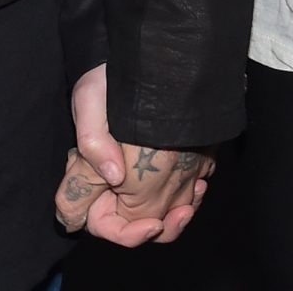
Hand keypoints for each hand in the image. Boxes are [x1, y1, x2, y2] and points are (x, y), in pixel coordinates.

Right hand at [54, 64, 213, 246]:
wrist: (136, 59)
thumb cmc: (105, 78)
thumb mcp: (90, 99)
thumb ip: (93, 139)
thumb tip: (115, 176)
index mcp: (92, 177)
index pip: (100, 223)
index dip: (125, 233)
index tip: (152, 223)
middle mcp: (115, 183)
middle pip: (135, 226)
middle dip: (162, 227)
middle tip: (183, 211)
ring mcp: (140, 178)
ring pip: (159, 215)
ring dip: (179, 213)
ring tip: (198, 190)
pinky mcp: (164, 167)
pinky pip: (176, 196)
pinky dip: (189, 196)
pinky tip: (202, 181)